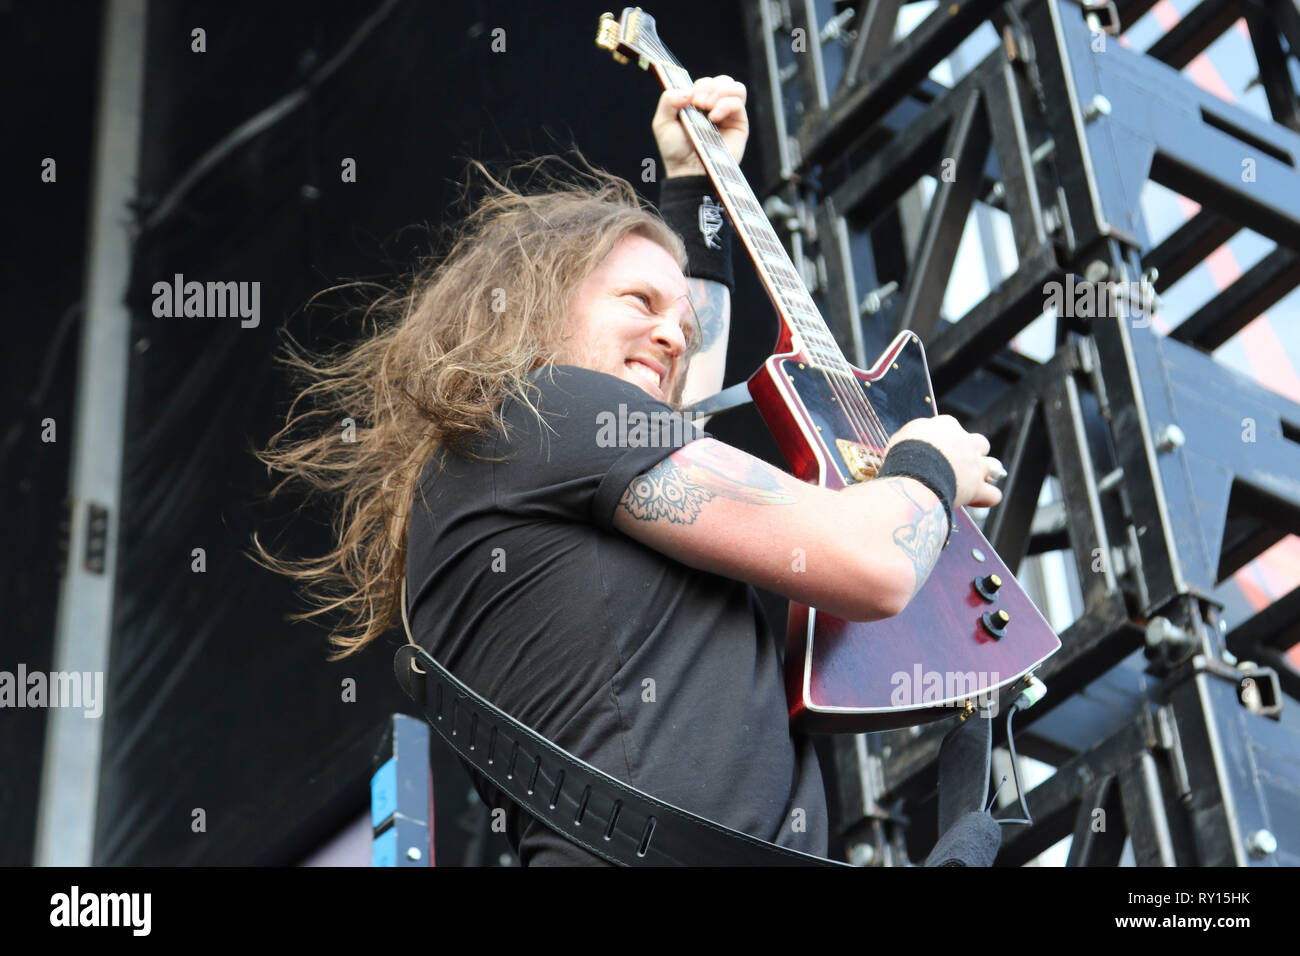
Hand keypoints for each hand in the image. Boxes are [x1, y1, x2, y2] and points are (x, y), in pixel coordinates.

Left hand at [652, 75, 748, 178]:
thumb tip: (688, 91)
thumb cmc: (675, 150)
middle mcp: (715, 108)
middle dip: (709, 87)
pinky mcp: (739, 125)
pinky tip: (714, 118)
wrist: (687, 171)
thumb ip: (668, 100)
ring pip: (735, 88)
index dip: (699, 85)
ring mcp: (728, 116)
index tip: (690, 98)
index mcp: (698, 105)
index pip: (706, 83)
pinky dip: (725, 104)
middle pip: (723, 81)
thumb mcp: (662, 123)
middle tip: (698, 103)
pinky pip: (738, 103)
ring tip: (707, 107)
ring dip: (720, 91)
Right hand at [886, 416, 1003, 509]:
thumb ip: (912, 437)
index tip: (933, 448)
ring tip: (970, 482)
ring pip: (992, 466)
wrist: (913, 475)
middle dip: (972, 452)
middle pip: (979, 442)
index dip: (944, 439)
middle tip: (956, 464)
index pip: (950, 426)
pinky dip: (987, 498)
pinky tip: (980, 500)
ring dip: (983, 474)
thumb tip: (911, 442)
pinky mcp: (977, 488)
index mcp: (946, 426)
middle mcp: (965, 442)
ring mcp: (974, 465)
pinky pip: (993, 495)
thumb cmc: (903, 456)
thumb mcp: (901, 438)